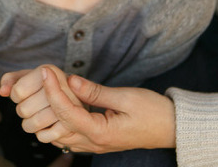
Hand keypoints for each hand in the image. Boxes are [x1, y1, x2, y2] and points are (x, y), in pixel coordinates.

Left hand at [1, 65, 81, 134]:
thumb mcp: (28, 76)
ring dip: (29, 124)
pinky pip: (43, 137)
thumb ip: (10, 80)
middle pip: (23, 110)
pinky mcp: (70, 125)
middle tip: (33, 104)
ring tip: (37, 115)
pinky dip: (41, 134)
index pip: (17, 92)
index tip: (26, 92)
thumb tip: (2, 92)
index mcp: (47, 70)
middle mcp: (59, 86)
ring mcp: (67, 107)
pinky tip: (46, 125)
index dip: (15, 95)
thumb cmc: (45, 85)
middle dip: (23, 110)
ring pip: (32, 125)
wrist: (75, 95)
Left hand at [31, 67, 176, 153]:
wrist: (171, 128)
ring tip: (51, 89)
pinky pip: (69, 137)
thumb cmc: (153, 112)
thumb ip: (95, 91)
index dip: (53, 90)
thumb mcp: (125, 97)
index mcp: (100, 133)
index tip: (46, 72)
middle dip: (47, 101)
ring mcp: (94, 146)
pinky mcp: (96, 142)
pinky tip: (61, 105)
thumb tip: (70, 80)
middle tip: (46, 78)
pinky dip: (60, 121)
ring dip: (52, 113)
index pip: (66, 112)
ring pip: (59, 135)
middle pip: (57, 125)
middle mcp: (94, 143)